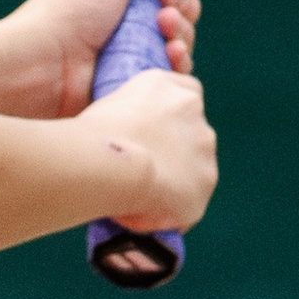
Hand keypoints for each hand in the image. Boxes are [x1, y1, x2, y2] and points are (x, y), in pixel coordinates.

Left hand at [0, 0, 201, 126]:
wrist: (38, 69)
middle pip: (178, 21)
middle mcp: (125, 30)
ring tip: (166, 38)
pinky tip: (171, 60)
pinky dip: (176, 69)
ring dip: (182, 39)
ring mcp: (129, 63)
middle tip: (164, 15)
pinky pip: (168, 83)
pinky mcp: (131, 94)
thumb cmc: (65, 14)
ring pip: (178, 52)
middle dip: (181, 14)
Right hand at [87, 64, 215, 232]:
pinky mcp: (205, 181)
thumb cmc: (93, 137)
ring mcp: (203, 146)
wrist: (111, 164)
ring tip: (140, 196)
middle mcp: (192, 110)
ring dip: (175, 180)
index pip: (185, 92)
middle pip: (192, 132)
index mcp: (166, 86)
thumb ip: (130, 118)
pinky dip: (172, 208)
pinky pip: (190, 199)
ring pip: (193, 166)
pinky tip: (146, 212)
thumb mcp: (107, 110)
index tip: (154, 133)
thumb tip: (128, 141)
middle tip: (142, 170)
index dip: (171, 116)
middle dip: (173, 151)